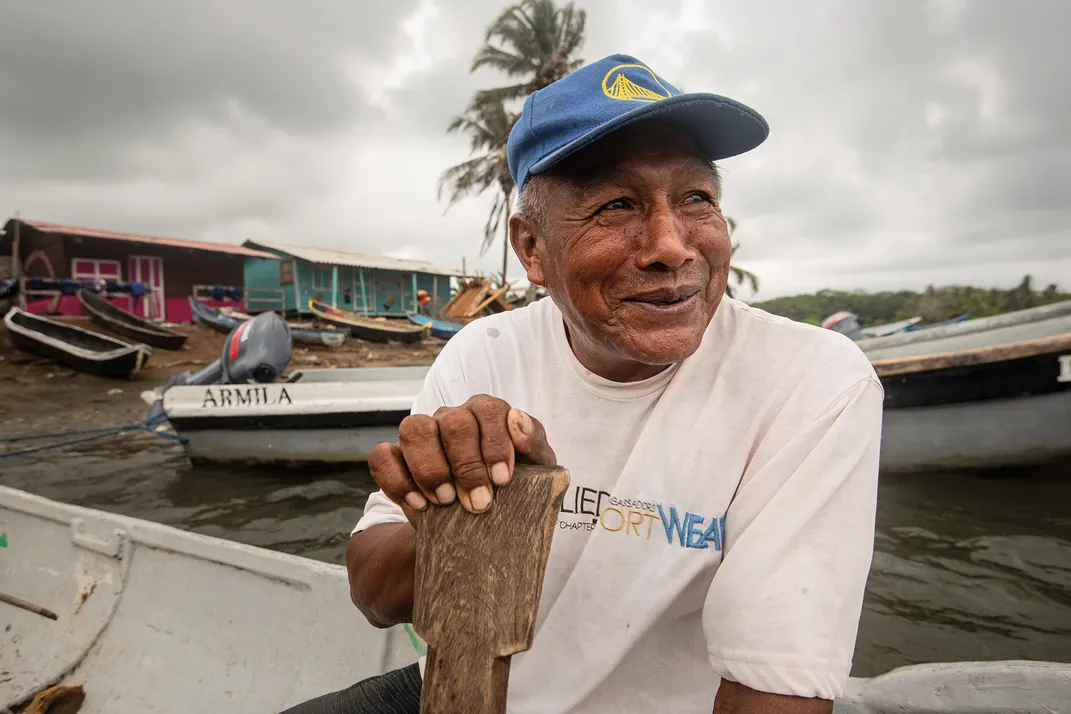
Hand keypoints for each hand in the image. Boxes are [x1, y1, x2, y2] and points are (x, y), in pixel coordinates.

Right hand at [368, 395, 555, 516]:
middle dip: (466, 466)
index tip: (502, 480)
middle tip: (479, 503)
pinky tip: (418, 504)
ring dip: (430, 469)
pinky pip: (382, 456)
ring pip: (413, 429)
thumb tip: (516, 418)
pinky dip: (397, 480)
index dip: (495, 444)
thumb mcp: (537, 467)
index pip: (489, 410)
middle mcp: (452, 416)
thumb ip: (533, 441)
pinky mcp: (396, 457)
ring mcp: (422, 434)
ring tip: (446, 502)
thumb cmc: (516, 486)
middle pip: (453, 423)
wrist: (485, 519)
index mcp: (486, 411)